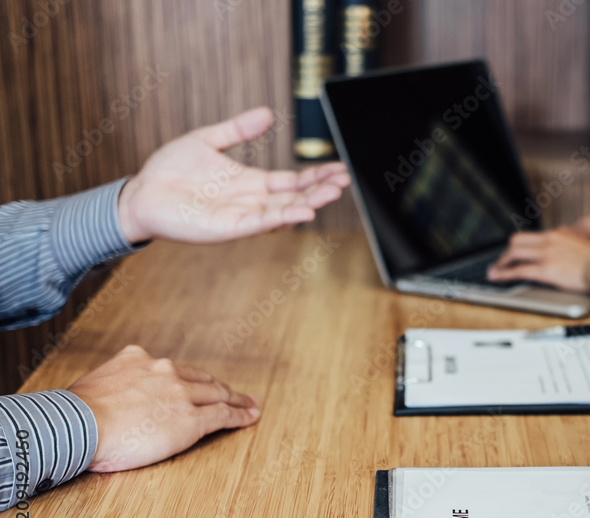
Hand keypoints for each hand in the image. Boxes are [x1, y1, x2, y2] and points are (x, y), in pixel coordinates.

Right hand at [67, 345, 259, 471]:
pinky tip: (250, 417)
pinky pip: (223, 415)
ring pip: (218, 394)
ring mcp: (181, 394)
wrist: (78, 425)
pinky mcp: (191, 418)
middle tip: (233, 392)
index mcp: (139, 360)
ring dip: (236, 399)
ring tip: (250, 405)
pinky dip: (240, 416)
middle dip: (218, 387)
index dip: (190, 379)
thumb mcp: (95, 384)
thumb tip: (109, 399)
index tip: (198, 384)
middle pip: (200, 379)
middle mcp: (164, 371)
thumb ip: (114, 385)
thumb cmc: (75, 414)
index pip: (173, 370)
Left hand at [116, 107, 351, 243]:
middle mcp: (251, 201)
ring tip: (332, 193)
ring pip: (284, 211)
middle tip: (345, 180)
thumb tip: (267, 113)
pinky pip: (261, 223)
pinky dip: (283, 219)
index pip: (292, 180)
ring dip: (309, 203)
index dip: (315, 175)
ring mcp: (242, 216)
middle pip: (295, 196)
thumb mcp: (207, 139)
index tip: (338, 168)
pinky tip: (303, 213)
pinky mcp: (228, 228)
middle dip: (321, 188)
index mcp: (250, 182)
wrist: (140, 194)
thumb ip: (238, 129)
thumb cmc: (169, 170)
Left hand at [486, 227, 589, 290]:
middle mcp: (552, 238)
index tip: (520, 252)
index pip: (537, 236)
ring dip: (502, 262)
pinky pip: (519, 270)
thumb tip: (577, 251)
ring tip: (494, 271)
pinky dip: (505, 273)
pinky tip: (498, 277)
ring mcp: (547, 252)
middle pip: (519, 239)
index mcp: (562, 233)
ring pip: (514, 252)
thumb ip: (578, 247)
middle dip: (508, 251)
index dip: (525, 246)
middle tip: (502, 261)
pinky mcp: (546, 268)